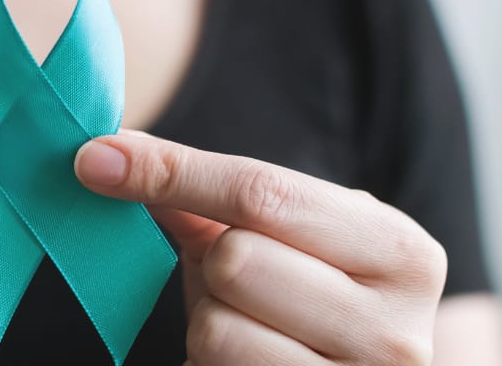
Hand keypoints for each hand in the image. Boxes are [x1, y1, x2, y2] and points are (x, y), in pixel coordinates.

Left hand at [74, 131, 446, 364]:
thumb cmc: (317, 294)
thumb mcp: (291, 238)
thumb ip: (214, 196)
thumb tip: (113, 156)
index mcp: (402, 254)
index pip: (263, 194)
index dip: (171, 171)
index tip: (99, 157)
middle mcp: (395, 334)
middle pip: (235, 262)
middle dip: (212, 263)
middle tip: (239, 279)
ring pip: (214, 331)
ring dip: (209, 320)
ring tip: (249, 325)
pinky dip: (209, 361)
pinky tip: (248, 356)